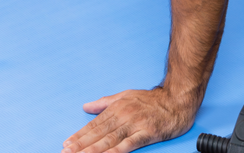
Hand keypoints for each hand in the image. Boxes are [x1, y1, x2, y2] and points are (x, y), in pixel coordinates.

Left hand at [63, 87, 196, 152]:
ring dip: (93, 149)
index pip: (94, 124)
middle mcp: (123, 116)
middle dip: (81, 144)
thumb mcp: (125, 95)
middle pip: (98, 133)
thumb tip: (86, 106)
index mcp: (116, 107)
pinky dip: (115, 152)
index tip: (67, 144)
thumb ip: (105, 103)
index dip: (80, 135)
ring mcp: (134, 125)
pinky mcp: (146, 133)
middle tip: (66, 152)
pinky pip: (128, 145)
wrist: (177, 99)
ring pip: (109, 140)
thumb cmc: (152, 100)